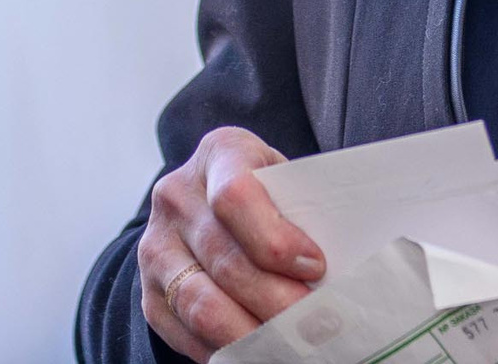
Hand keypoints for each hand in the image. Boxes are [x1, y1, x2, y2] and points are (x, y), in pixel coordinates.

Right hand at [138, 126, 325, 360]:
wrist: (208, 203)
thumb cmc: (268, 194)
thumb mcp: (286, 182)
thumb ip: (305, 211)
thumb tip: (347, 265)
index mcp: (219, 154)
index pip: (236, 196)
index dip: (276, 240)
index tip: (316, 267)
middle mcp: (176, 195)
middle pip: (227, 261)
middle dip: (279, 302)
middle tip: (319, 325)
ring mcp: (156, 246)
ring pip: (204, 304)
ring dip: (254, 334)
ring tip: (293, 346)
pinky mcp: (150, 293)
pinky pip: (187, 332)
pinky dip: (227, 350)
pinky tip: (262, 353)